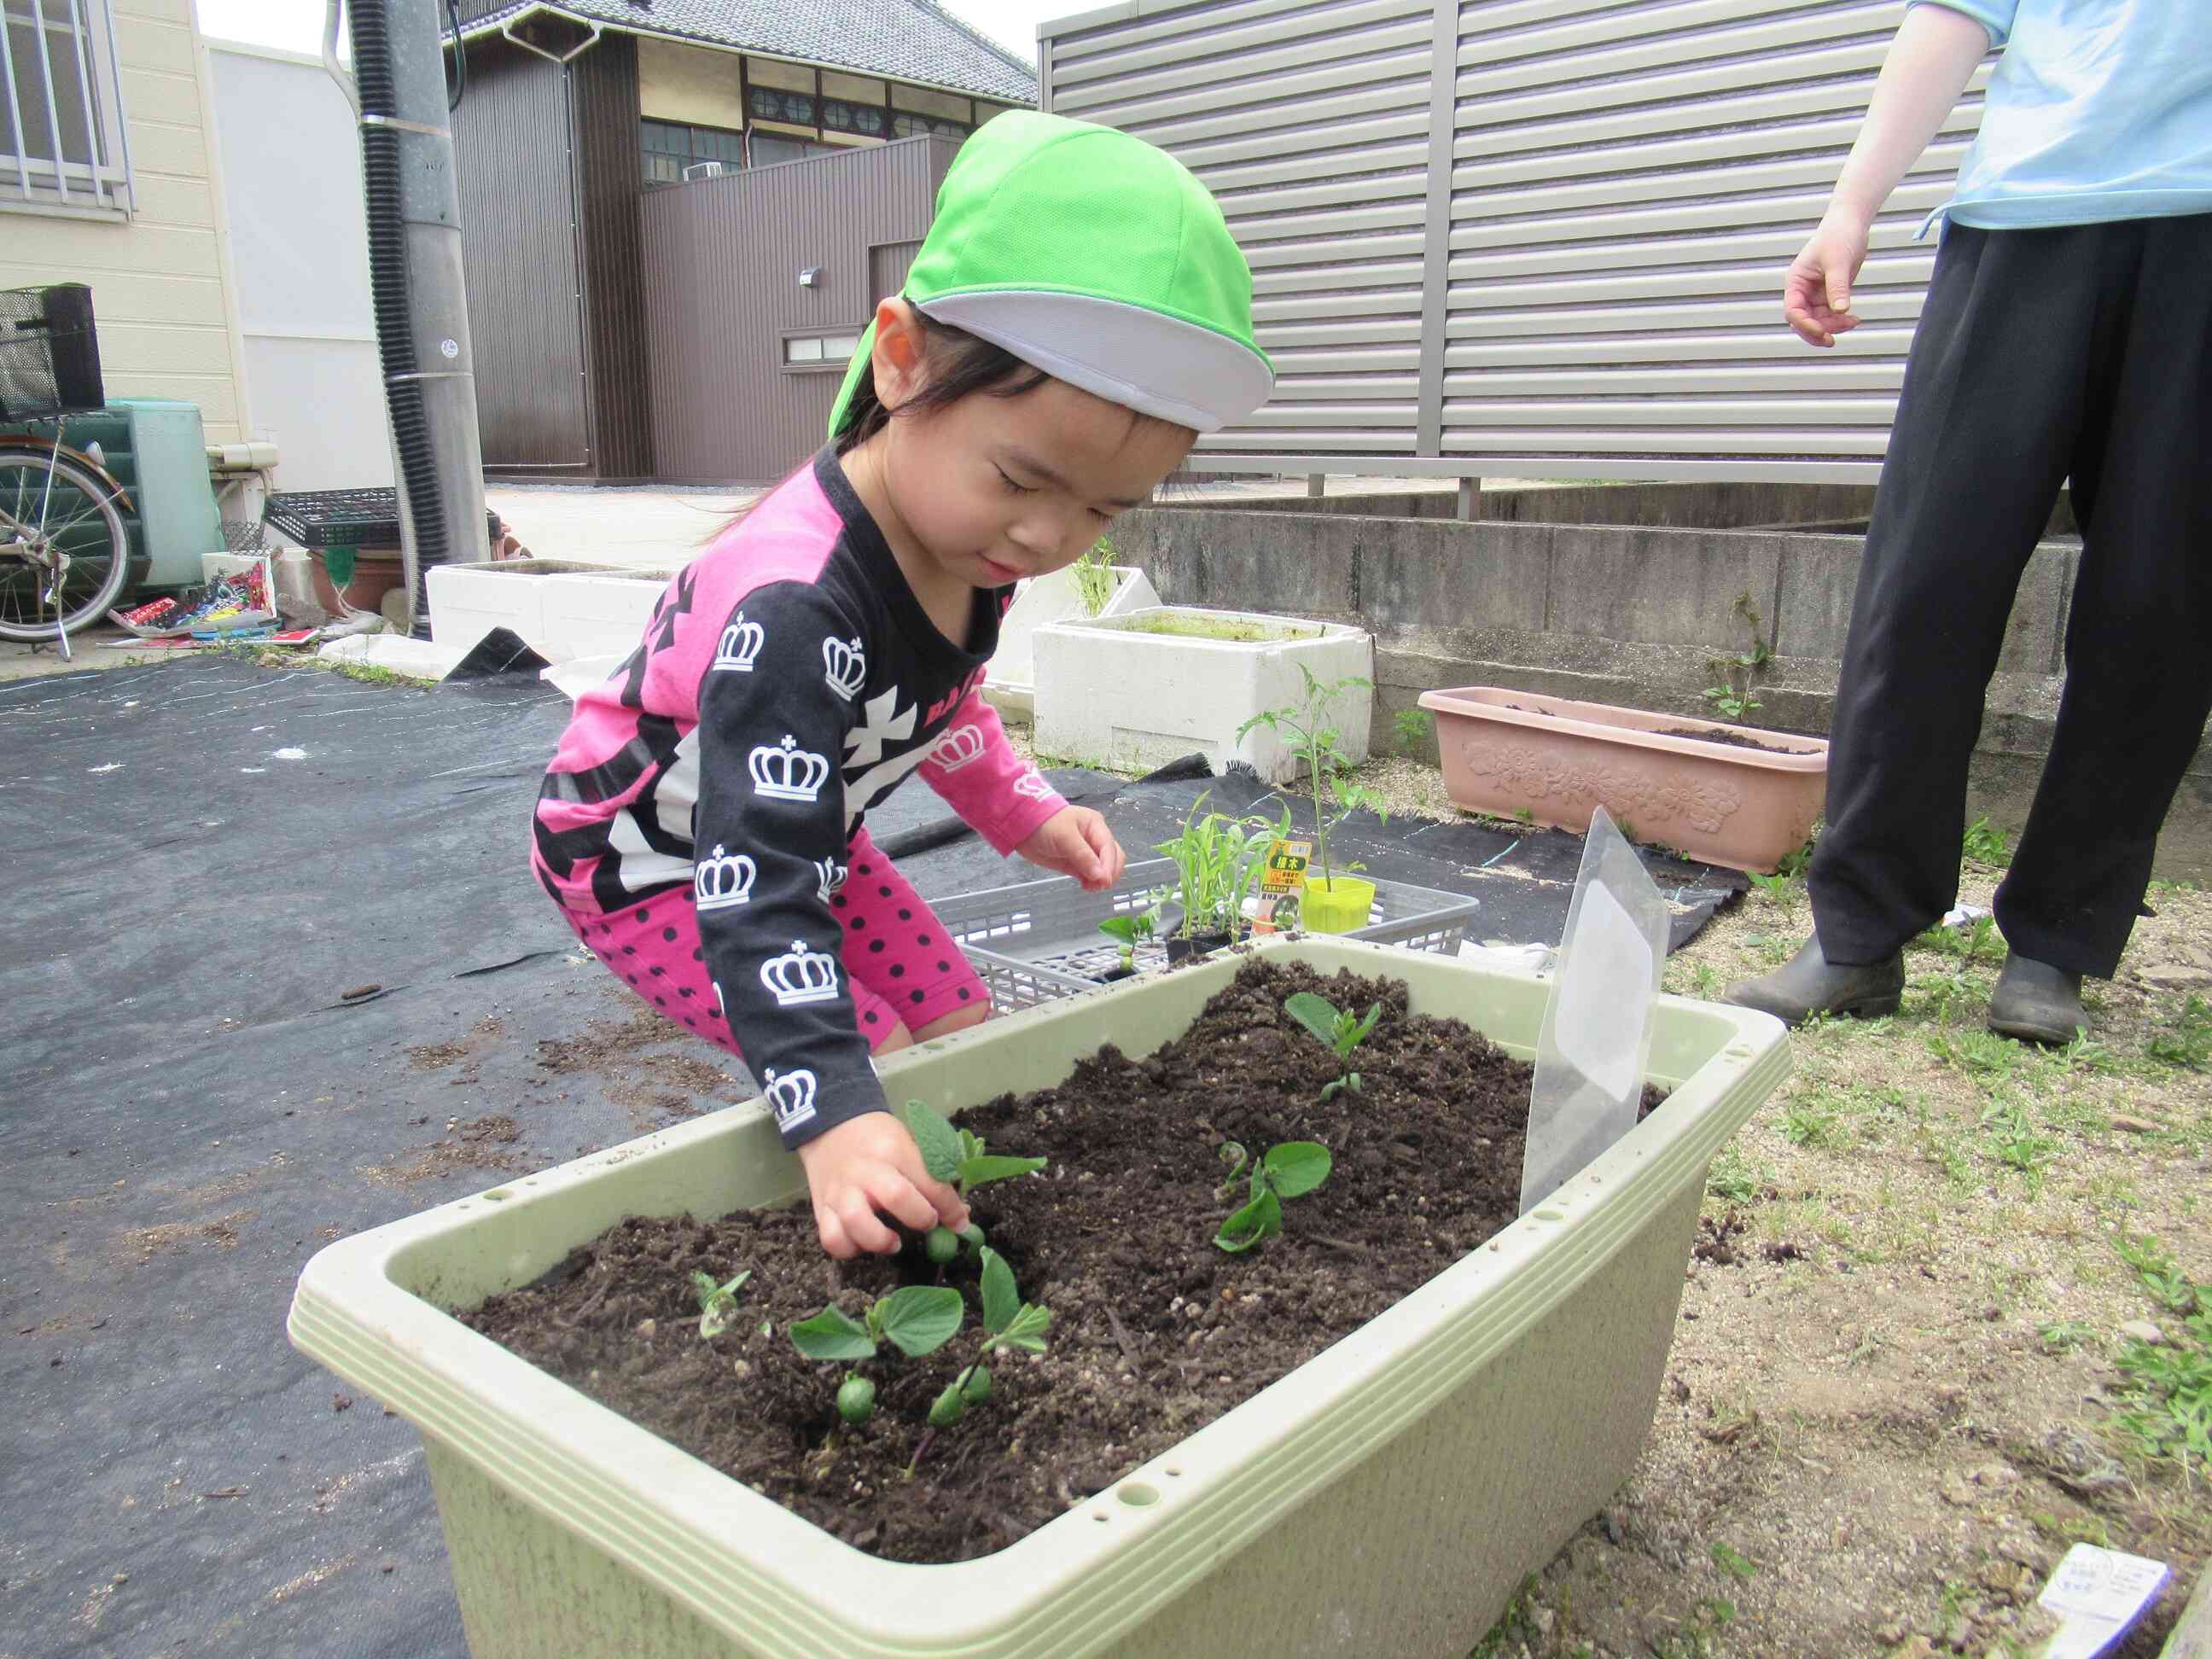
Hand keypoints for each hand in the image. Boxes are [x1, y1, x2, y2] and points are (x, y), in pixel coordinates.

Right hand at [794, 1112, 968, 1259]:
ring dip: (879, 1241)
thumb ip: (931, 1176)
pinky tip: (863, 1244)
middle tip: (927, 1224)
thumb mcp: (908, 1143)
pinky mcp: (821, 1207)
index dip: (950, 1208)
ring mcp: (840, 1190)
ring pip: (855, 1221)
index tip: (960, 1224)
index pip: (930, 1181)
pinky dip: (849, 1249)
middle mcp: (865, 1170)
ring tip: (894, 1243)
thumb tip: (958, 1215)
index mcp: (894, 1150)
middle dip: (920, 1217)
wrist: (831, 1126)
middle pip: (896, 1196)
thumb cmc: (878, 1139)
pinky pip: (831, 1238)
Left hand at [1014, 805, 1125, 891]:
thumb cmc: (1045, 825)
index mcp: (1096, 826)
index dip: (1109, 865)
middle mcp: (1095, 839)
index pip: (1109, 848)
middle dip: (1108, 873)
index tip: (1103, 881)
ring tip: (1089, 887)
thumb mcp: (1065, 836)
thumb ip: (1083, 856)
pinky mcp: (1077, 864)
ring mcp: (1086, 853)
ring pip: (1104, 868)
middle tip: (1097, 886)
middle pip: (1113, 858)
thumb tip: (1101, 876)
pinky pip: (1091, 875)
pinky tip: (1085, 886)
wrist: (1022, 826)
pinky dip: (1092, 882)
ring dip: (1101, 880)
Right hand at [1783, 209, 1870, 347]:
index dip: (1805, 325)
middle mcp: (1802, 290)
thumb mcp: (1838, 262)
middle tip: (1833, 340)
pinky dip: (1840, 320)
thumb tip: (1840, 311)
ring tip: (1852, 323)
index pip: (1793, 311)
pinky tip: (1854, 319)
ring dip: (1832, 326)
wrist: (1851, 223)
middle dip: (1817, 331)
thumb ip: (1837, 287)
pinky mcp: (1829, 293)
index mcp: (1796, 281)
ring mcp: (1815, 293)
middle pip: (1802, 321)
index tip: (1823, 333)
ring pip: (1817, 321)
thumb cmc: (1839, 235)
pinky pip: (1830, 314)